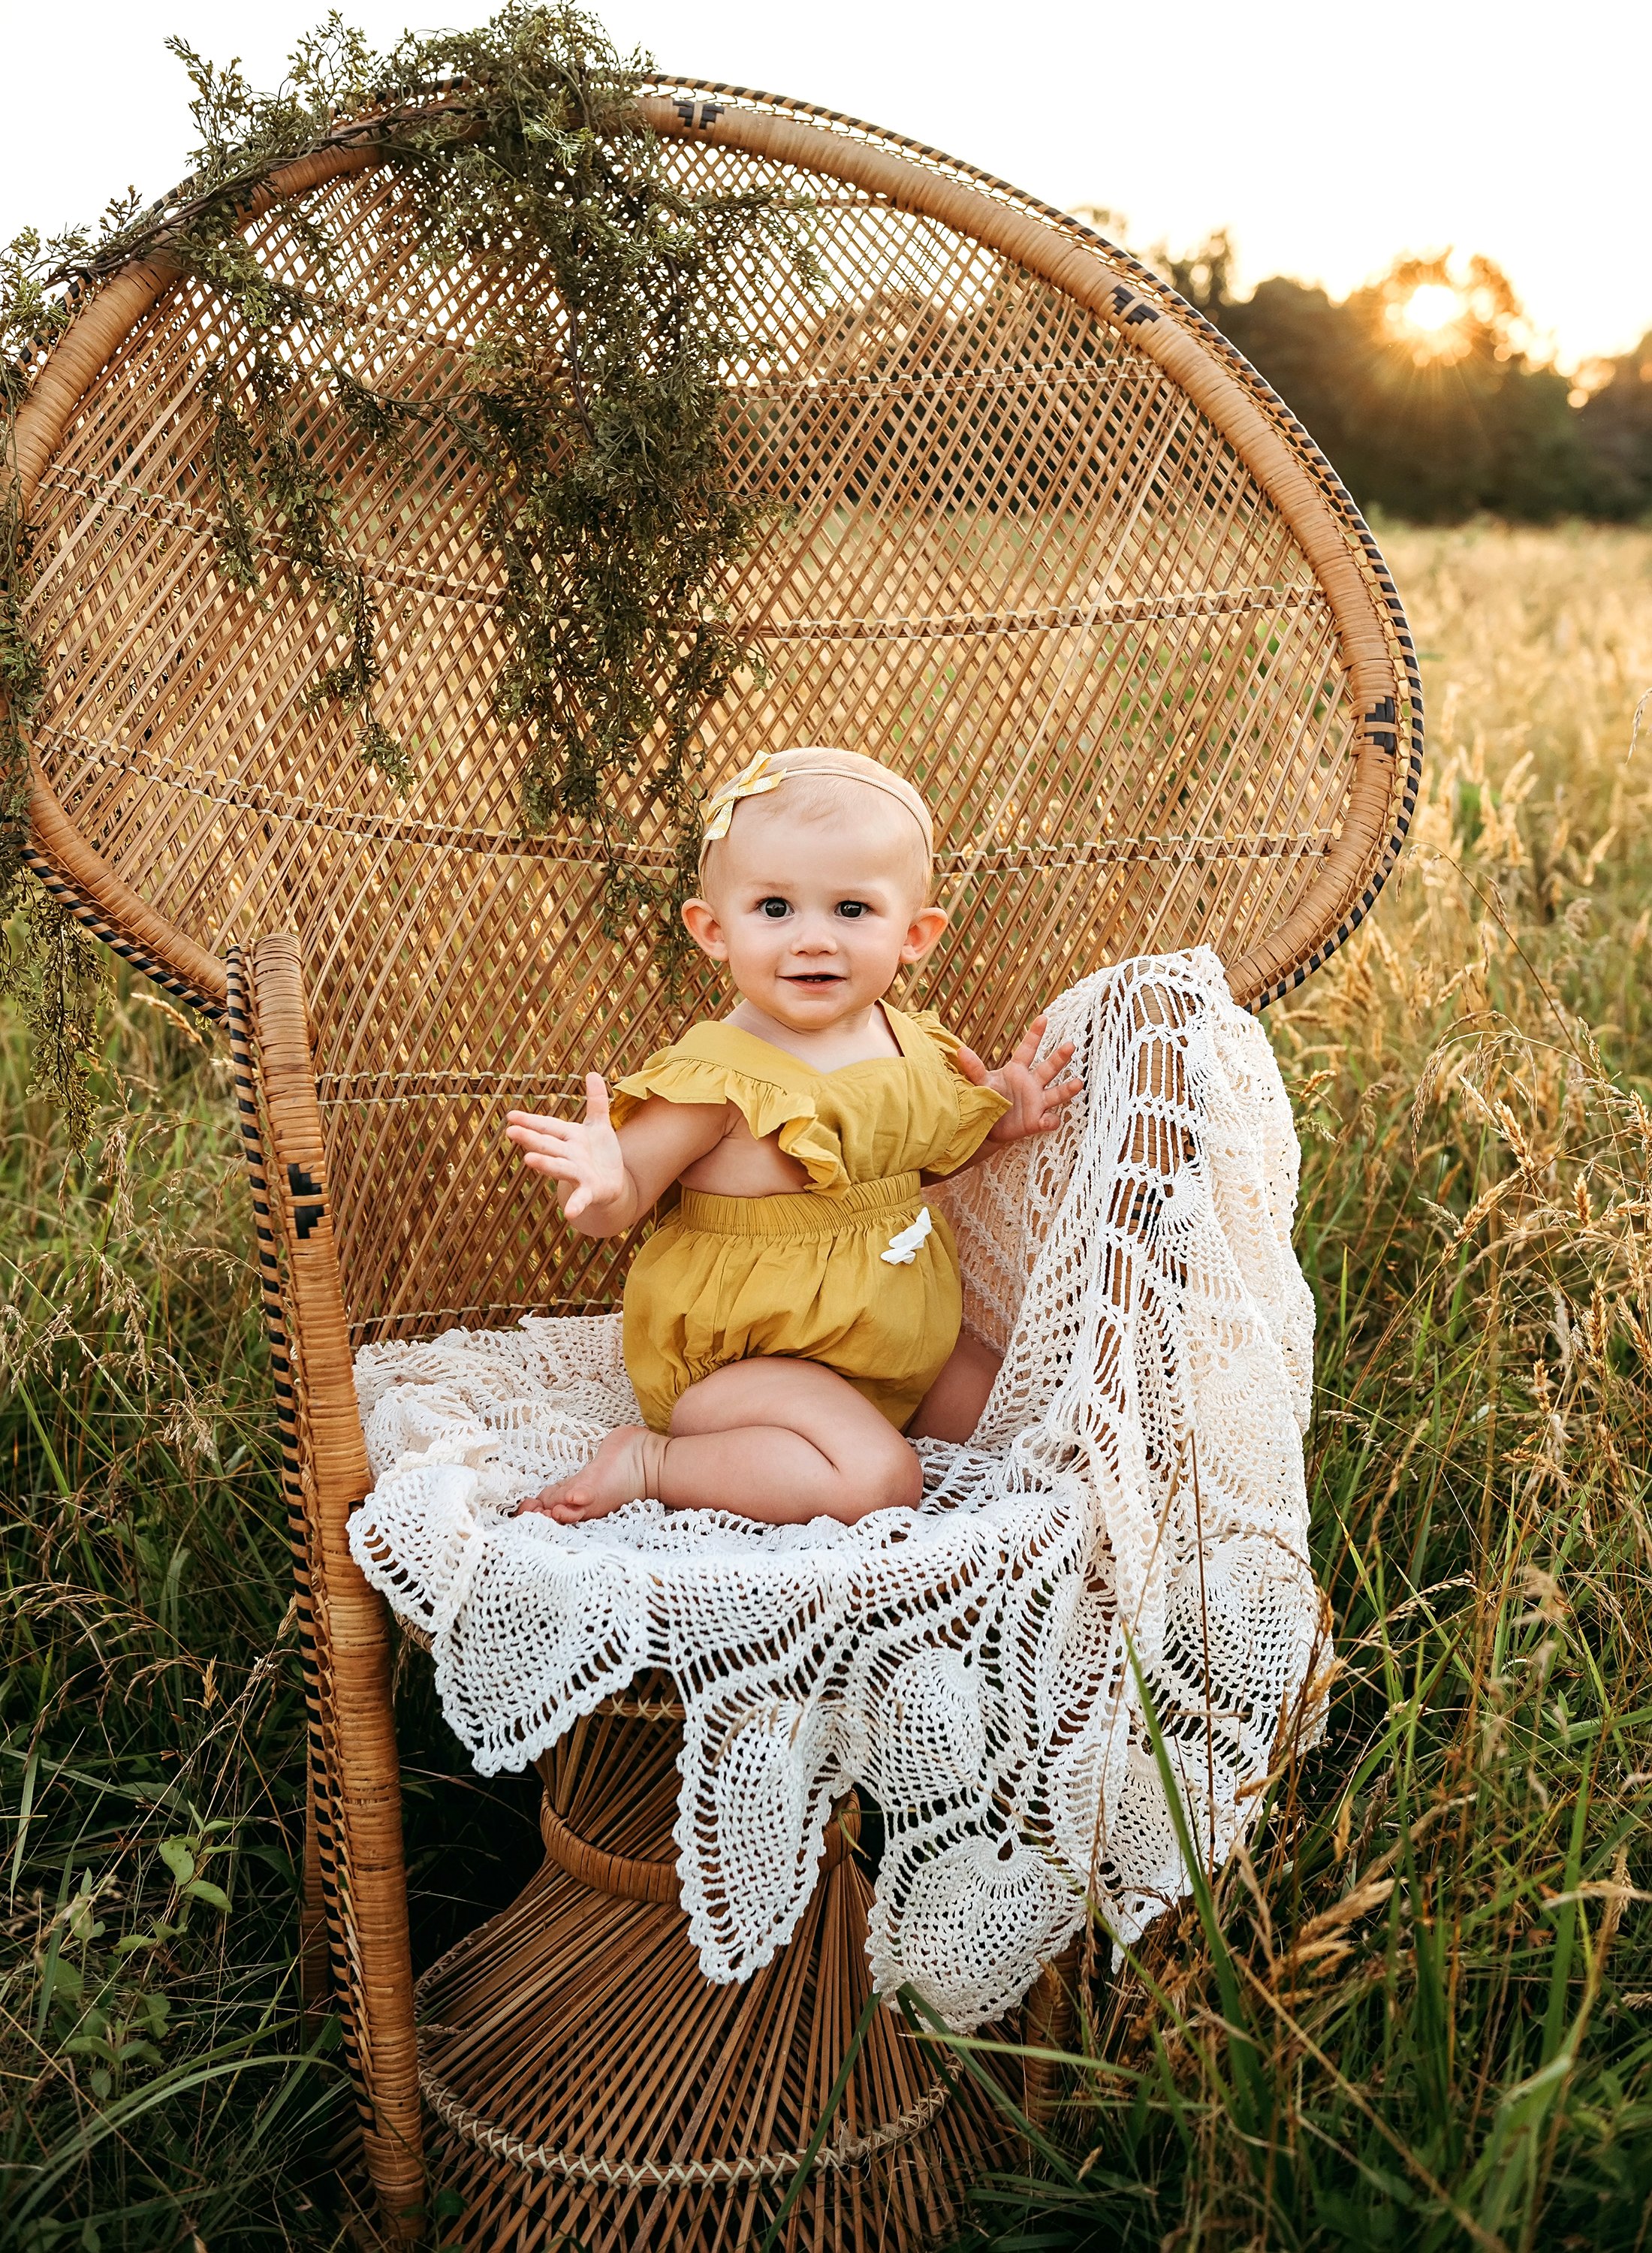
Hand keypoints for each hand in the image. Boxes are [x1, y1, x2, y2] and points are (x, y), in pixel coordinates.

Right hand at [506, 1074, 629, 1222]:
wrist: (613, 1183)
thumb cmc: (600, 1153)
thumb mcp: (600, 1125)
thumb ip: (596, 1101)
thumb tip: (591, 1073)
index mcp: (569, 1137)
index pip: (548, 1126)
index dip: (531, 1121)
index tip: (510, 1116)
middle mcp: (569, 1155)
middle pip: (549, 1145)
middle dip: (531, 1138)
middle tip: (511, 1132)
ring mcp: (578, 1174)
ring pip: (560, 1167)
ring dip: (546, 1164)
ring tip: (529, 1160)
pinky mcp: (591, 1192)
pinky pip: (582, 1198)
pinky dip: (576, 1205)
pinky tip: (569, 1214)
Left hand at [956, 1014, 1081, 1145]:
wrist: (986, 1127)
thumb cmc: (987, 1098)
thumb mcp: (981, 1083)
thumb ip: (974, 1068)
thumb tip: (960, 1051)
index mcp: (1017, 1070)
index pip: (1028, 1049)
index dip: (1035, 1034)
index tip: (1044, 1017)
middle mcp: (1031, 1084)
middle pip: (1048, 1068)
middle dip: (1060, 1057)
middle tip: (1070, 1045)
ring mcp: (1037, 1102)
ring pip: (1056, 1093)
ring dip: (1067, 1089)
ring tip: (1078, 1083)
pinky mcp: (1036, 1121)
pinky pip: (1048, 1120)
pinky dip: (1050, 1121)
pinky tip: (1049, 1120)